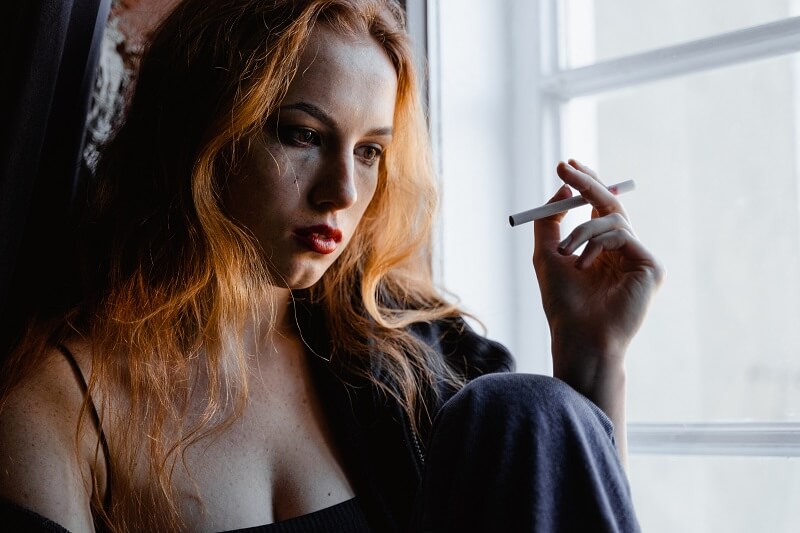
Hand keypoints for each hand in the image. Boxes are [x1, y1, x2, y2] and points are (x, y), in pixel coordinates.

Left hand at [532, 160, 663, 443]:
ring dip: (580, 232)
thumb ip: (551, 221)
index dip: (586, 184)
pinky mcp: (652, 267)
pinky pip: (621, 233)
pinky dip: (595, 244)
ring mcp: (641, 259)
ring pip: (611, 219)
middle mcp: (625, 253)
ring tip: (565, 256)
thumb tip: (561, 188)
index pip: (598, 209)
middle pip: (611, 204)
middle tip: (566, 166)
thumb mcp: (547, 254)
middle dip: (587, 182)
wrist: (578, 336)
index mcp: (603, 251)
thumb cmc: (562, 303)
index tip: (566, 165)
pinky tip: (583, 267)